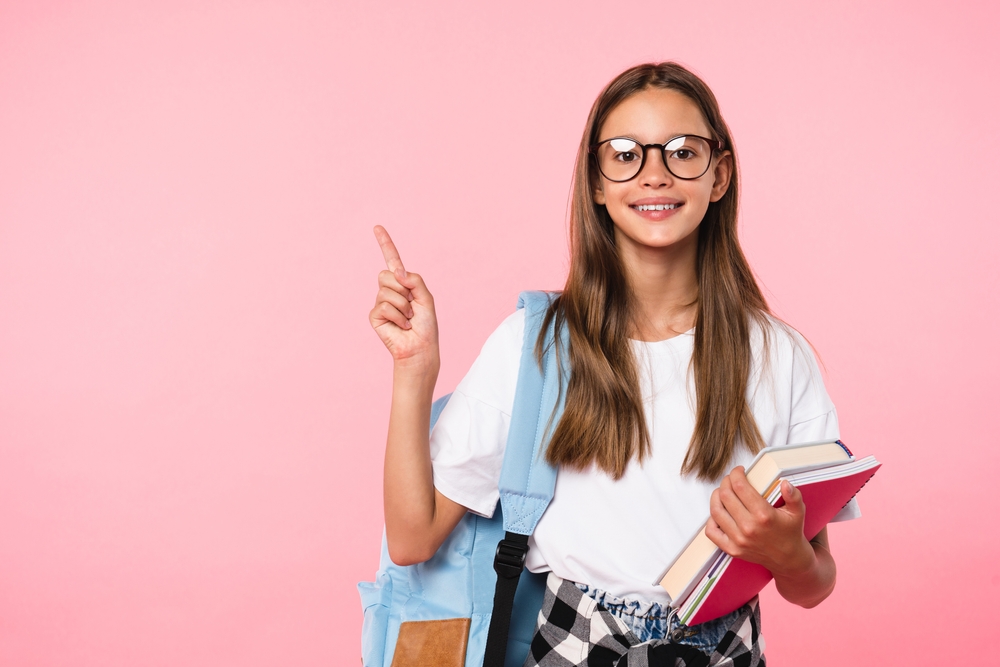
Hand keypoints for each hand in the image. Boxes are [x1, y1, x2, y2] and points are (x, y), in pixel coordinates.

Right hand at [369, 226, 438, 368]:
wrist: (420, 347)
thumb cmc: (426, 325)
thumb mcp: (426, 297)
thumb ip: (415, 280)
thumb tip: (398, 272)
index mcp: (403, 284)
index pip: (392, 260)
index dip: (385, 244)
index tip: (377, 227)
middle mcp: (389, 290)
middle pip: (386, 274)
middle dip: (402, 289)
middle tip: (411, 306)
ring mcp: (380, 303)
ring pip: (386, 291)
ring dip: (402, 305)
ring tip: (408, 318)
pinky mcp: (375, 316)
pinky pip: (383, 306)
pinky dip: (397, 316)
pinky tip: (401, 325)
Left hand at [705, 467, 814, 578]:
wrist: (788, 559)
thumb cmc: (791, 532)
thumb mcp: (798, 512)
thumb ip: (793, 496)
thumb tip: (785, 483)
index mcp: (764, 516)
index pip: (740, 486)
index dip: (736, 473)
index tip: (739, 470)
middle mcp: (749, 528)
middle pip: (725, 495)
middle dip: (726, 482)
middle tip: (731, 479)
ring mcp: (738, 540)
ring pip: (716, 511)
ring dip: (716, 496)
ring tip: (722, 491)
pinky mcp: (731, 549)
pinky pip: (711, 531)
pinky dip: (711, 519)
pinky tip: (720, 511)